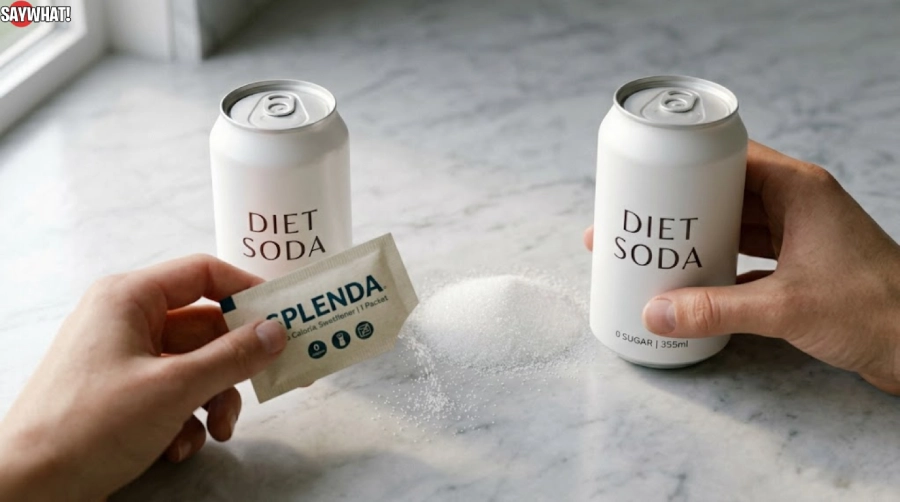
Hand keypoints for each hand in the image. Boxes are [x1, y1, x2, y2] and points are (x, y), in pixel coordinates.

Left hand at [0, 255, 287, 500]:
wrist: (27, 489)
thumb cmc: (92, 425)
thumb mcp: (174, 388)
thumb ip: (233, 357)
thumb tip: (278, 331)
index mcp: (129, 299)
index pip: (203, 274)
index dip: (247, 291)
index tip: (285, 315)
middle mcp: (126, 321)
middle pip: (204, 328)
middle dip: (234, 365)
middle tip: (270, 382)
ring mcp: (122, 360)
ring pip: (193, 367)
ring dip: (214, 400)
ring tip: (219, 432)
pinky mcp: (120, 396)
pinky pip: (171, 395)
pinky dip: (185, 420)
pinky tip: (178, 447)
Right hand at [584, 141, 899, 393]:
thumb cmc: (876, 310)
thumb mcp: (784, 307)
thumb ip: (716, 310)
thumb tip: (656, 311)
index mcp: (799, 189)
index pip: (731, 156)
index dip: (687, 162)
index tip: (648, 173)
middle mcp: (799, 204)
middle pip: (728, 191)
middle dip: (684, 207)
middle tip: (640, 218)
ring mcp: (802, 235)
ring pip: (737, 224)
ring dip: (701, 236)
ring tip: (657, 248)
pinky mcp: (803, 266)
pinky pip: (749, 254)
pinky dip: (721, 264)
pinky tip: (694, 279)